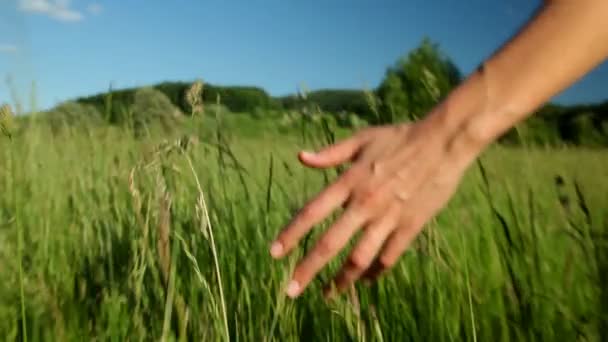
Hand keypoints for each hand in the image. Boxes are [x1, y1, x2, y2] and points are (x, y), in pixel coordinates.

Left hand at [269, 115, 480, 297]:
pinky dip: (375, 272)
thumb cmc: (400, 138)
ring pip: (359, 258)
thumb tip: (301, 157)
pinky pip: (389, 257)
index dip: (291, 234)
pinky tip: (364, 280)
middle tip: (290, 290)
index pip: (312, 212)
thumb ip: (331, 153)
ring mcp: (388, 217)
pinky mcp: (410, 226)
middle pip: (329, 244)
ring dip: (341, 279)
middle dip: (307, 270)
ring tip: (328, 293)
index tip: (275, 253)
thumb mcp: (361, 139)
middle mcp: (364, 204)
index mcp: (349, 182)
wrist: (443, 142)